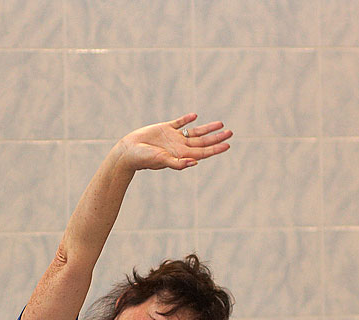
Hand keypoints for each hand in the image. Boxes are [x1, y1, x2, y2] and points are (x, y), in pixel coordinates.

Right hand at [116, 113, 231, 171]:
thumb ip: (177, 163)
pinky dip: (187, 120)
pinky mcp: (164, 128)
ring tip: (221, 124)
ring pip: (195, 132)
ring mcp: (173, 137)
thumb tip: (194, 163)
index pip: (203, 152)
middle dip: (217, 138)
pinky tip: (195, 116)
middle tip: (231, 133)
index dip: (216, 149)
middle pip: (203, 142)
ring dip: (207, 129)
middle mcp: (180, 146)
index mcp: (181, 155)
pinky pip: (179, 123)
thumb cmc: (143, 159)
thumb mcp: (161, 161)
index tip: (228, 145)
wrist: (128, 151)